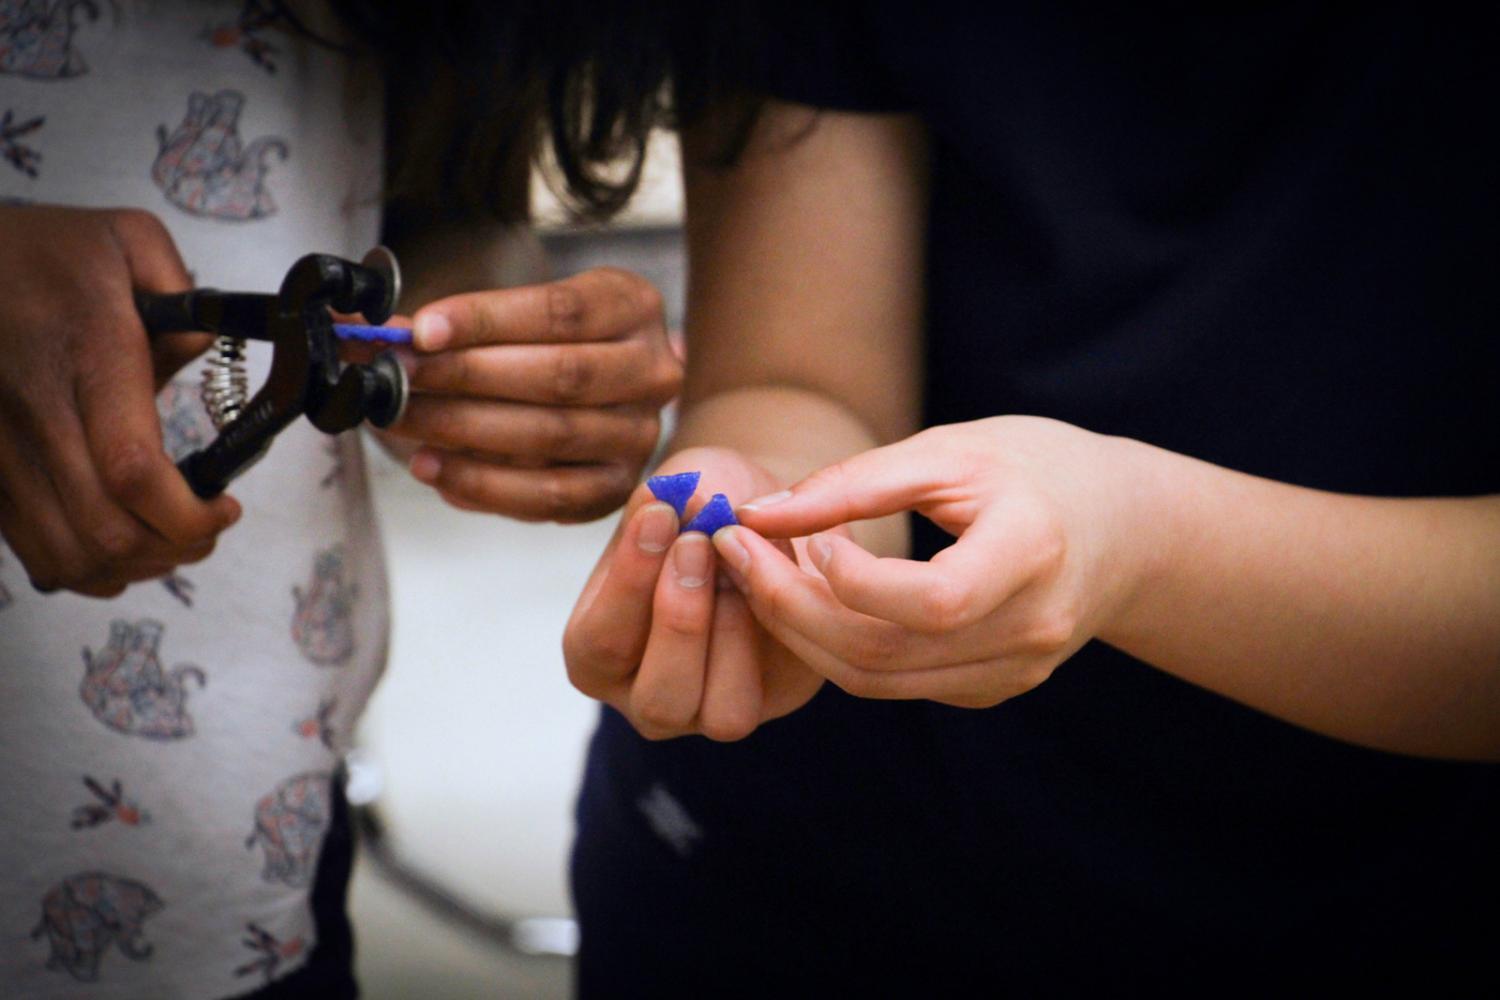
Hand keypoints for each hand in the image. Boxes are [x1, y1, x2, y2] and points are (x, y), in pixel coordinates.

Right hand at [0, 204, 240, 596]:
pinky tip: (116, 541)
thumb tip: (207, 351)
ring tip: (169, 540)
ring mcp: (1, 453)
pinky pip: (31, 551)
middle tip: (208, 528)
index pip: (134, 470)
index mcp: (89, 358)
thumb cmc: (44, 252)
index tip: (227, 507)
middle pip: (105, 531)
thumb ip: (187, 295)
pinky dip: (84, 567)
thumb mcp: (129, 240)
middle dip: (174, 549)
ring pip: (68, 556)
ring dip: (133, 566)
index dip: (188, 515)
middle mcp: (37, 415)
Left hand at [384, 268, 681, 521]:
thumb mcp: (517, 310)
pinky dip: (484, 485)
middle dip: (467, 377)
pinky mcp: (617, 488)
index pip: (561, 311)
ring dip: (465, 431)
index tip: (422, 331)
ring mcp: (640, 435)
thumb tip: (370, 330)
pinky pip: (549, 495)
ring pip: (553, 436)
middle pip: (560, 376)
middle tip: (400, 377)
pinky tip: (434, 468)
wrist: (593, 386)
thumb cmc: (545, 342)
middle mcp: (652, 371)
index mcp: (634, 306)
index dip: (487, 320)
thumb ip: (455, 322)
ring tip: (403, 420)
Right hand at [563, 446, 826, 740]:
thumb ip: (667, 497)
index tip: (660, 515)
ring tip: (743, 563)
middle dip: (682, 619)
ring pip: (722, 714)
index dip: (630, 579)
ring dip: (736, 633)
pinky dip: (780, 636)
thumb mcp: (678, 489)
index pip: (601, 640)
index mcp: (596, 653)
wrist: (756, 521)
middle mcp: (645, 696)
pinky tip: (779, 579)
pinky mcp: (767, 702)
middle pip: (659, 698)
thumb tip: (675, 498)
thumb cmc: (699, 509)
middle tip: (700, 542)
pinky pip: (779, 694)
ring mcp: (708, 712)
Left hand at [719, 416, 1154, 707]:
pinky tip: (814, 594)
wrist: (1122, 528)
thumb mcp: (950, 450)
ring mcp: (1014, 671)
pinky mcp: (993, 689)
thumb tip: (757, 513)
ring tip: (765, 568)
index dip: (852, 579)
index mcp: (1034, 551)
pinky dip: (837, 646)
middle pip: (885, 652)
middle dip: (790, 605)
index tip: (802, 531)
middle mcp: (1031, 628)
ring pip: (876, 681)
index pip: (934, 600)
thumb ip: (853, 482)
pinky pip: (895, 684)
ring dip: (801, 631)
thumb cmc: (1033, 468)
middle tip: (737, 550)